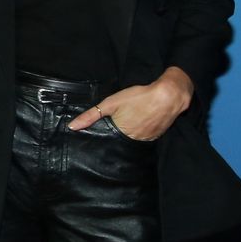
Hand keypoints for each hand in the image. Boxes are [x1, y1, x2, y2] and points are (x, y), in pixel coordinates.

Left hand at [67, 67, 192, 141]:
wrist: (169, 96)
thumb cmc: (139, 97)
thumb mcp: (111, 103)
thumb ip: (90, 116)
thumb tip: (72, 127)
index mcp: (121, 135)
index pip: (108, 144)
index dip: (102, 143)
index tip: (95, 145)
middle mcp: (134, 141)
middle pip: (121, 144)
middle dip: (116, 141)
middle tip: (112, 134)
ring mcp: (148, 140)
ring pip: (134, 142)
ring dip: (130, 137)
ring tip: (127, 129)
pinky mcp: (158, 135)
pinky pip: (146, 138)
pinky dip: (142, 133)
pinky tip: (141, 125)